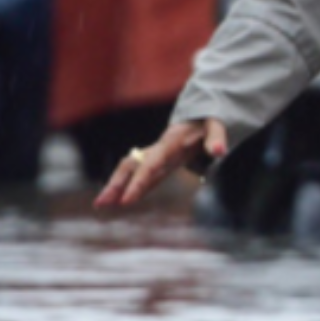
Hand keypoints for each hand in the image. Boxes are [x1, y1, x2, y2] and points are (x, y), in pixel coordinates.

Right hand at [94, 119, 228, 209]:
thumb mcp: (215, 125)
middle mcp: (158, 150)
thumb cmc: (207, 122)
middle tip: (100, 203)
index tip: (127, 200)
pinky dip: (132, 188)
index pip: (151, 165)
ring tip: (100, 204)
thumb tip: (219, 151)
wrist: (201, 116)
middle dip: (115, 184)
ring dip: (115, 186)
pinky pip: (143, 177)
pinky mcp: (160, 163)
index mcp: (170, 143)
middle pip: (131, 167)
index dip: (138, 182)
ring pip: (131, 171)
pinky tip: (121, 202)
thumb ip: (216, 137)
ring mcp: (157, 157)